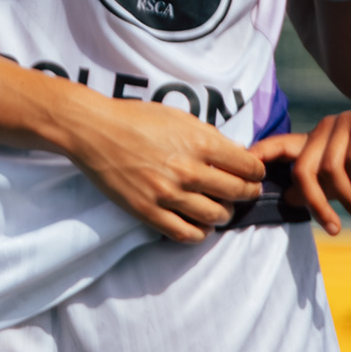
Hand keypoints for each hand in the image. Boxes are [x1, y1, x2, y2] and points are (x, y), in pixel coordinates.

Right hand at [52, 92, 267, 241]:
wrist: (94, 131)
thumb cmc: (137, 119)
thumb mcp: (180, 118)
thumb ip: (210, 137)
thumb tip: (237, 154)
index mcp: (199, 142)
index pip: (247, 166)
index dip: (256, 172)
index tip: (253, 175)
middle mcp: (187, 170)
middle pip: (236, 193)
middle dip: (247, 194)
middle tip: (244, 193)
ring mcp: (167, 193)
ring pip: (215, 216)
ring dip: (224, 214)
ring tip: (221, 208)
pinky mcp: (147, 211)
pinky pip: (185, 233)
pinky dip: (200, 232)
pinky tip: (200, 225)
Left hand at [257, 91, 350, 232]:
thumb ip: (322, 187)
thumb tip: (288, 198)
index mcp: (316, 141)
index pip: (278, 147)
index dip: (258, 159)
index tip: (244, 181)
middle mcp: (324, 129)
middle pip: (302, 170)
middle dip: (315, 204)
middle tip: (333, 229)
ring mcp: (343, 123)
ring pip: (330, 169)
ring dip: (348, 200)